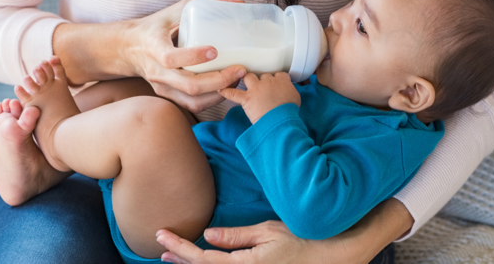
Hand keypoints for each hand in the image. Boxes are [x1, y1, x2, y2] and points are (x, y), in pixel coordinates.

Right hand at [124, 0, 246, 112]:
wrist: (130, 48)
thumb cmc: (157, 26)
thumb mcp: (175, 9)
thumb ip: (204, 1)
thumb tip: (238, 1)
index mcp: (154, 47)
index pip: (171, 58)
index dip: (193, 57)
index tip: (215, 51)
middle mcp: (157, 71)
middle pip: (189, 85)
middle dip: (219, 80)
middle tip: (240, 70)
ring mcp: (162, 87)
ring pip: (193, 100)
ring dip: (219, 93)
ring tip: (237, 80)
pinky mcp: (168, 96)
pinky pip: (192, 105)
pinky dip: (212, 100)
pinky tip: (226, 88)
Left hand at [155, 198, 413, 263]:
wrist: (333, 256)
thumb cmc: (302, 239)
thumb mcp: (267, 232)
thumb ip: (235, 237)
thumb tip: (208, 235)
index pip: (202, 258)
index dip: (179, 247)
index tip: (161, 235)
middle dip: (180, 260)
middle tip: (161, 249)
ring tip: (173, 258)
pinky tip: (204, 261)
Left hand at [219, 72, 300, 122]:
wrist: (281, 120)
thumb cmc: (289, 111)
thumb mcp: (295, 97)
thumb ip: (290, 91)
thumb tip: (287, 92)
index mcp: (281, 80)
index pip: (278, 74)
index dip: (275, 79)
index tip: (275, 83)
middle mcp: (268, 81)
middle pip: (263, 75)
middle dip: (262, 81)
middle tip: (263, 89)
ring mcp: (256, 89)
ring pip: (248, 77)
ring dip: (247, 80)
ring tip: (247, 84)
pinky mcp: (247, 98)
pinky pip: (233, 93)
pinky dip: (226, 92)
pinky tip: (221, 90)